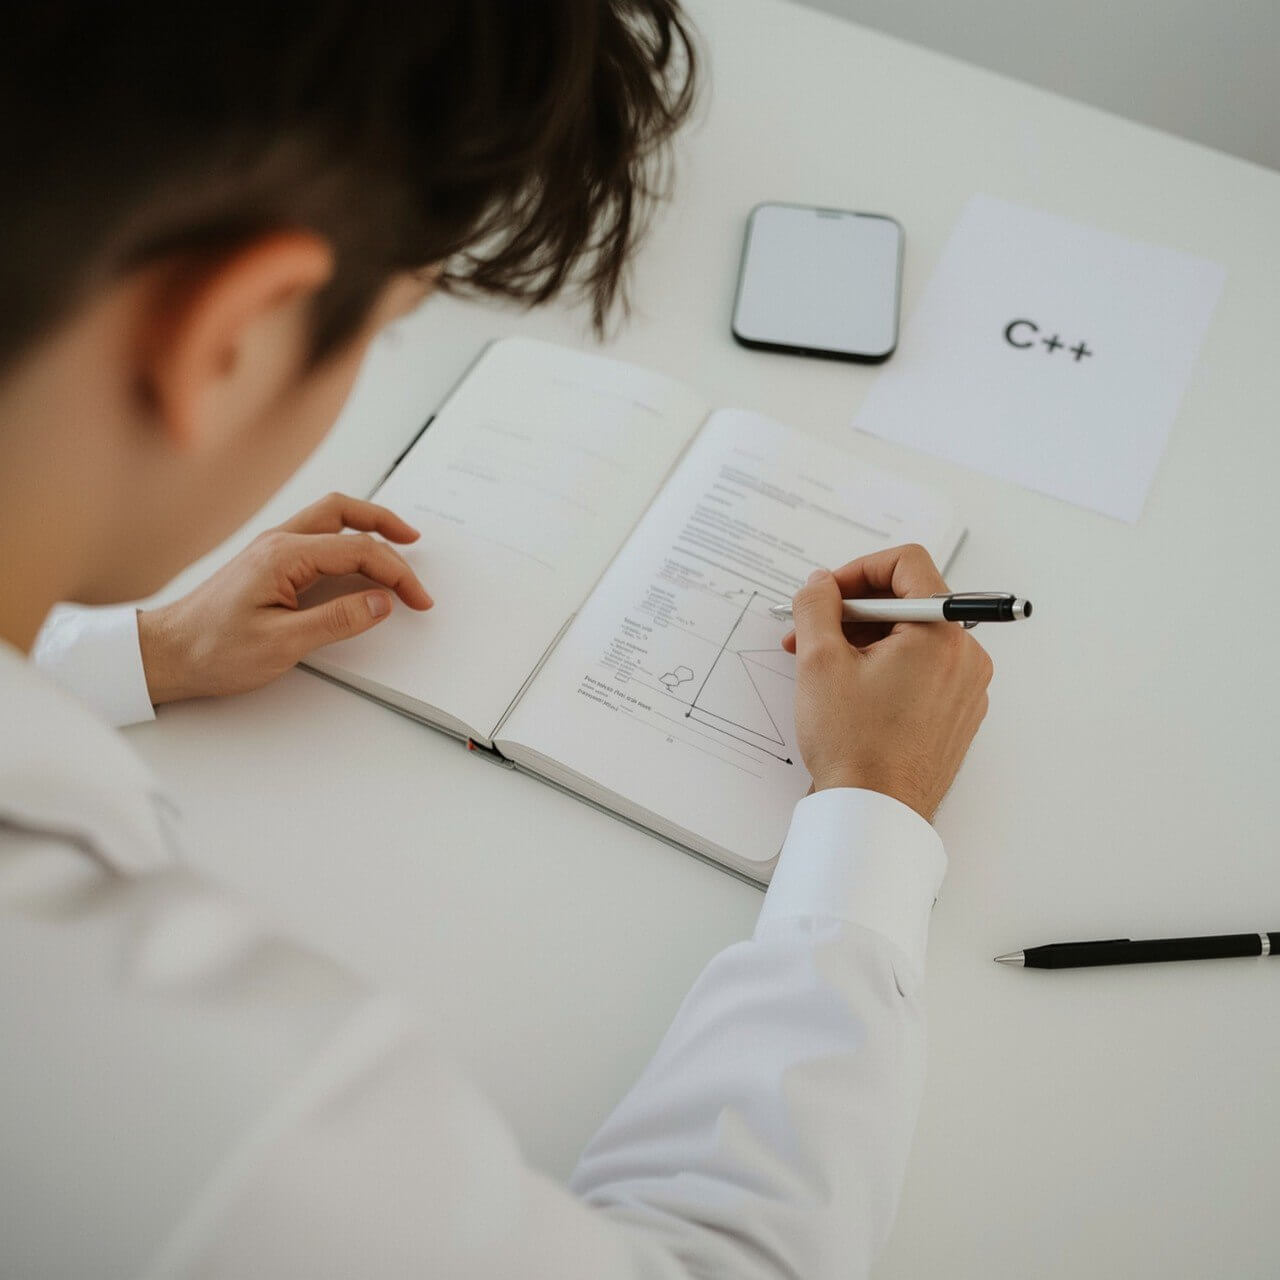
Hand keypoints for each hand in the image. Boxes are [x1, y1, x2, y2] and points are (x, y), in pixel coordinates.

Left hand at [137, 493, 432, 704]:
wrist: (165, 654)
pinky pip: (316, 537)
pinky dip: (345, 539)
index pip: (358, 550)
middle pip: (343, 512)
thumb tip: (381, 603)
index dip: (397, 573)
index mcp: (284, 556)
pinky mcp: (267, 563)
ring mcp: (271, 549)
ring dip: (365, 525)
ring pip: (329, 519)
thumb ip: (337, 620)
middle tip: (415, 541)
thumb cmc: (211, 649)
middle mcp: (277, 543)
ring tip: (394, 541)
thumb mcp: (282, 644)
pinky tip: (355, 559)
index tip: (418, 598)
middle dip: (385, 524)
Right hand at [781, 544, 992, 820]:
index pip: (907, 564)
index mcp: (941, 634)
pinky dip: (886, 666)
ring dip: (866, 639)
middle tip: (811, 630)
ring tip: (822, 664)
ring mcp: (966, 687)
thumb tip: (819, 584)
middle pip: (909, 602)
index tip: (829, 594)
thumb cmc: (856, 747)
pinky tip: (849, 688)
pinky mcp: (957, 713)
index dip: (859, 570)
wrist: (875, 813)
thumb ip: (817, 606)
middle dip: (854, 610)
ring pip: (913, 637)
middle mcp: (965, 656)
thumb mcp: (819, 661)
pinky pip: (922, 669)